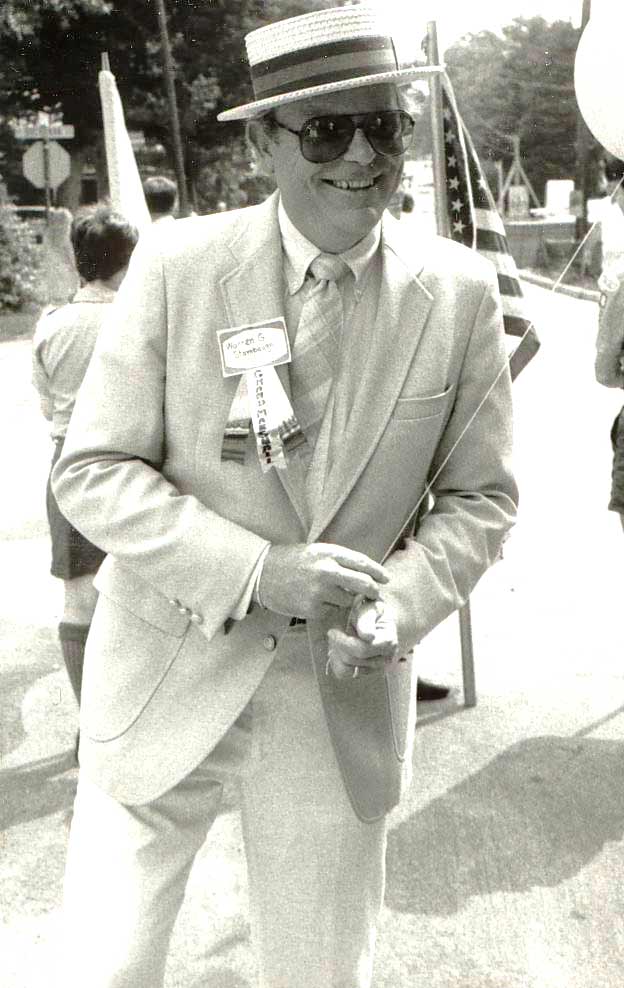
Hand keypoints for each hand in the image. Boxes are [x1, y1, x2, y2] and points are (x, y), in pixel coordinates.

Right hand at [258, 543, 389, 619]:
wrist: (262, 574)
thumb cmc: (289, 561)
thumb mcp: (314, 551)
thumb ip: (337, 560)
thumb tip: (363, 571)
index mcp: (328, 553)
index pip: (361, 562)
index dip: (377, 571)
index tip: (385, 578)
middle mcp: (326, 571)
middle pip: (363, 583)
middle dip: (373, 590)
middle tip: (376, 594)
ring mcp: (319, 591)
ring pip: (348, 600)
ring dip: (346, 600)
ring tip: (331, 594)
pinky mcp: (313, 607)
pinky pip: (331, 610)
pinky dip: (328, 607)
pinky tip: (315, 600)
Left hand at [326, 597, 399, 679]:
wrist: (375, 619)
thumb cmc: (371, 612)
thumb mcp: (369, 609)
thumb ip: (367, 621)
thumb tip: (368, 636)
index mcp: (388, 642)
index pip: (361, 649)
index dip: (342, 641)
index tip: (332, 631)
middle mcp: (384, 659)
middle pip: (351, 659)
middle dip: (338, 645)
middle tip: (333, 632)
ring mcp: (375, 668)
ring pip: (346, 669)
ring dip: (337, 654)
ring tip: (337, 640)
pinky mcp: (364, 672)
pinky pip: (343, 673)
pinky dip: (337, 661)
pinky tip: (339, 649)